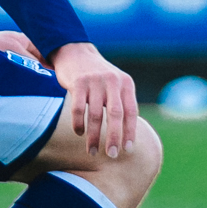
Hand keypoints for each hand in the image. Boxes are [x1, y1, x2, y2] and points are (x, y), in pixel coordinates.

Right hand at [49, 42, 137, 157]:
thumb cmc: (97, 77)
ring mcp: (94, 81)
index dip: (130, 132)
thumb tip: (126, 136)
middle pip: (115, 115)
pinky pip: (78, 109)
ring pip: (96, 115)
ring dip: (93, 136)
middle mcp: (112, 81)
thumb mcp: (115, 84)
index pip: (131, 111)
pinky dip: (79, 124)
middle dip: (114, 137)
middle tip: (112, 155)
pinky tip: (79, 133)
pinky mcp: (78, 82)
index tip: (127, 149)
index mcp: (125, 83)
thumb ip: (121, 103)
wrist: (75, 52)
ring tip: (92, 151)